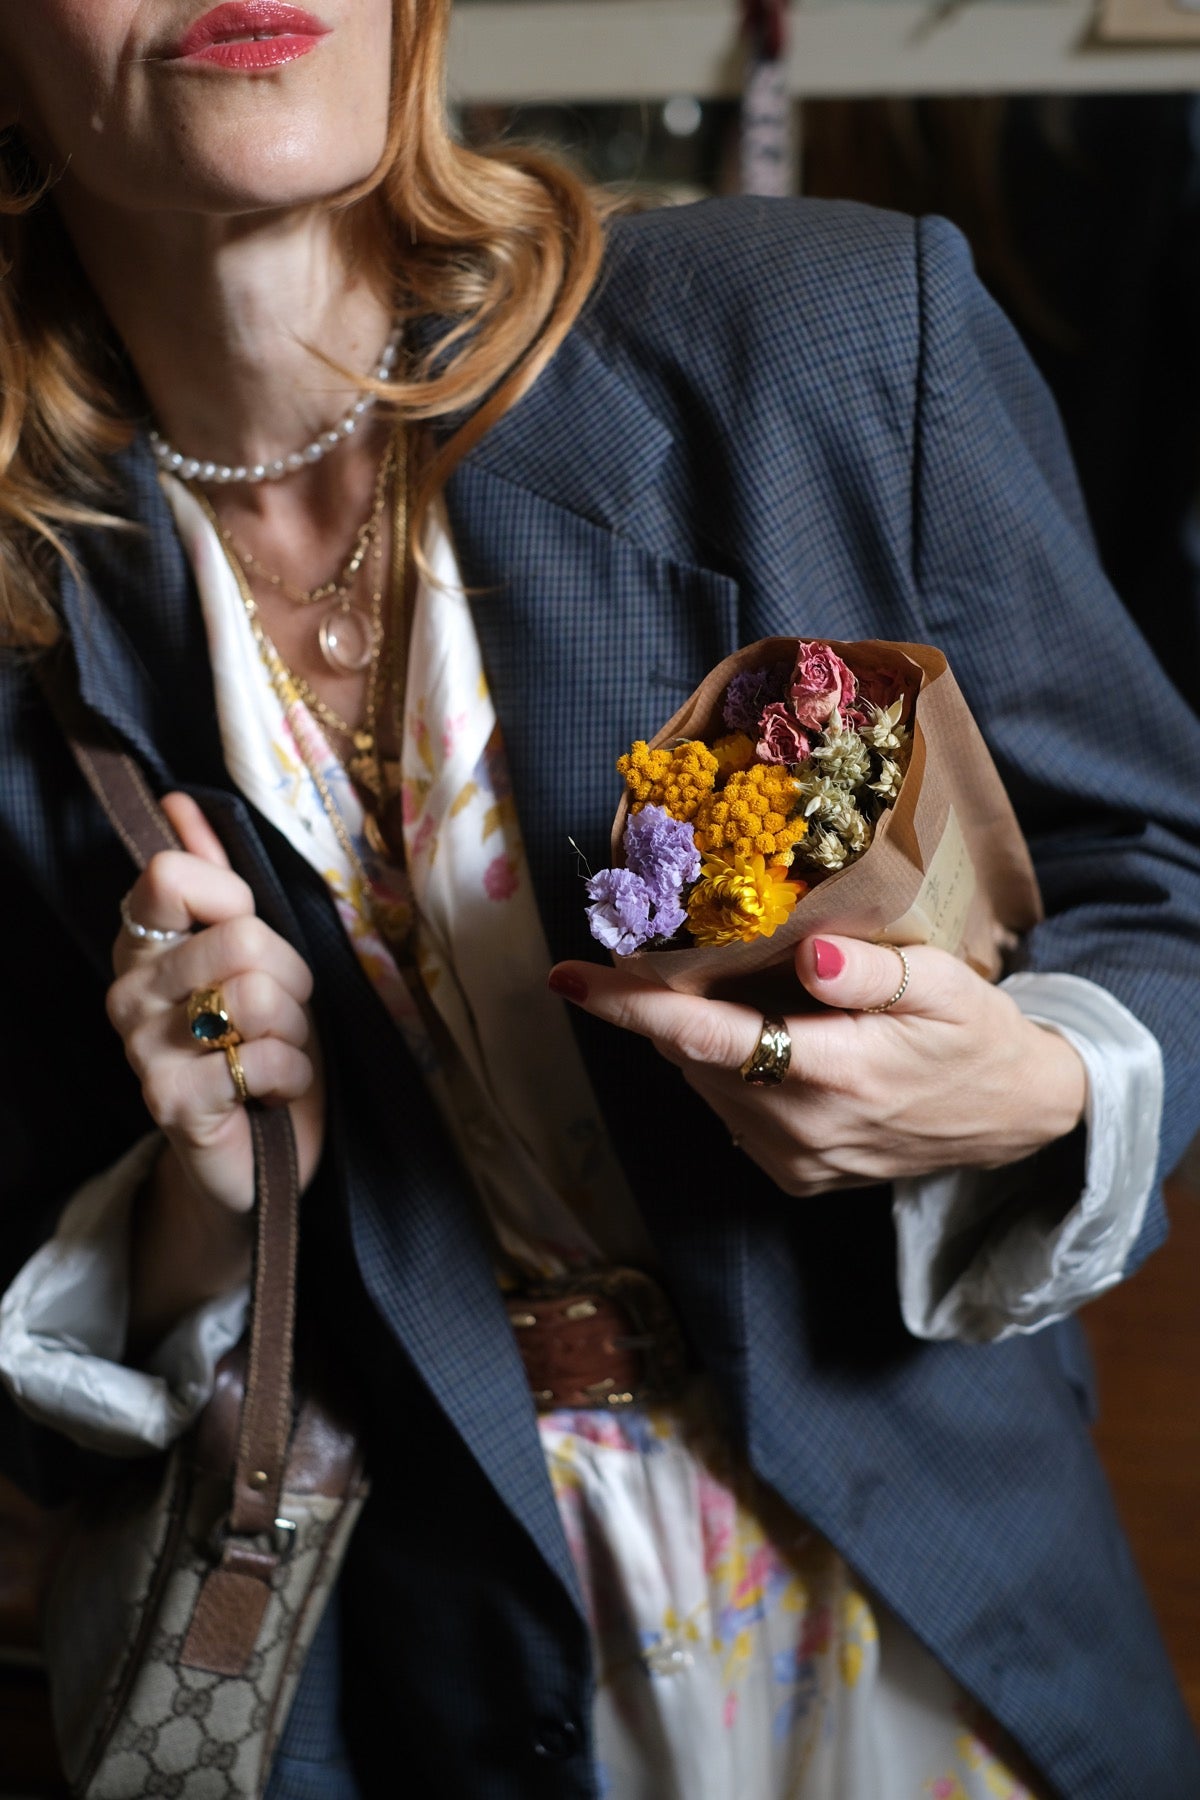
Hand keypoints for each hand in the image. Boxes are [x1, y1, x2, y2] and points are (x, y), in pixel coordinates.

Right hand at [107, 792, 323, 1217]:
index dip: (233, 897)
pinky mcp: (169, 1102)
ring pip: (255, 994)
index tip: (248, 932)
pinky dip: (291, 1073)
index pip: (169, 874)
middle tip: (281, 1011)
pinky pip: (260, 1057)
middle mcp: (128, 991)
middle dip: (291, 975)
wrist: (257, 1154)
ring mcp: (142, 1048)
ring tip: (275, 1049)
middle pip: (238, 937)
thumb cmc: (258, 1043)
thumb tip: (179, 801)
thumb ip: (216, 879)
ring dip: (294, 1028)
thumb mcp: (251, 955)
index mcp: (143, 944)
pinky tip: (270, 1090)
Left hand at [547, 936, 1085, 1196]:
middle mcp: (802, 1130)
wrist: (1014, 1118)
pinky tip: (765, 1036)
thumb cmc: (975, 1035)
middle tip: (661, 946)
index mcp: (835, 1076)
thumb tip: (807, 954)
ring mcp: (796, 1161)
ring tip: (726, 986)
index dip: (630, 1006)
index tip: (567, 976)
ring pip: (706, 1082)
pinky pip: (733, 1110)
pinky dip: (729, 1068)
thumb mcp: (944, 986)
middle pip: (693, 1055)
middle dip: (665, 1003)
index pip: (706, 1038)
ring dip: (699, 1035)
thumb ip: (873, 972)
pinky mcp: (796, 1177)